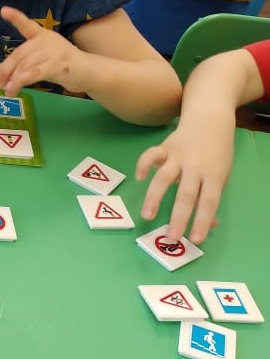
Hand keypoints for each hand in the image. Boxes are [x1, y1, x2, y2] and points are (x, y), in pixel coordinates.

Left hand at [0, 7, 95, 95]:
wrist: (89, 71)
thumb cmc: (62, 65)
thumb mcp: (42, 59)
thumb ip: (24, 61)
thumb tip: (0, 68)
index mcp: (42, 35)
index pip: (27, 24)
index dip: (15, 17)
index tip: (3, 10)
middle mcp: (46, 40)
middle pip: (19, 54)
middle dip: (5, 69)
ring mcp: (53, 52)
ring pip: (25, 65)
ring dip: (13, 79)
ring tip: (6, 90)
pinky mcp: (58, 65)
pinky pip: (34, 74)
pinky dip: (20, 82)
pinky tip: (14, 89)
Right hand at [135, 113, 233, 243]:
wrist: (210, 119)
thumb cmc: (215, 153)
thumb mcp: (220, 174)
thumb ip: (211, 197)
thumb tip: (210, 225)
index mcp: (214, 176)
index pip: (209, 202)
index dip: (202, 221)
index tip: (195, 239)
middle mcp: (196, 167)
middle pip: (187, 195)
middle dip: (178, 217)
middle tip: (171, 237)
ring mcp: (179, 157)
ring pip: (165, 178)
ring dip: (154, 197)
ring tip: (147, 215)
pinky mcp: (165, 147)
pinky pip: (151, 155)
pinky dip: (143, 165)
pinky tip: (139, 178)